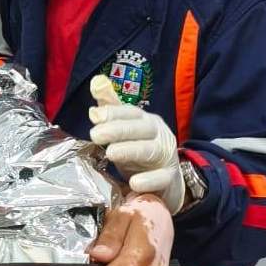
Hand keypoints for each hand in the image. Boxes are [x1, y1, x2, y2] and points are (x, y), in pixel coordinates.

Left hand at [88, 75, 185, 213]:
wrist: (168, 181)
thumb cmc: (140, 150)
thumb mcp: (125, 128)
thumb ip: (111, 107)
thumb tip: (96, 82)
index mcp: (145, 121)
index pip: (130, 113)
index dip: (114, 113)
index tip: (95, 115)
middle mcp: (158, 135)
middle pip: (140, 128)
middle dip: (118, 130)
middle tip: (95, 134)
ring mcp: (166, 156)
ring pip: (150, 150)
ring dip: (131, 150)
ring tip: (111, 153)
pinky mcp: (170, 178)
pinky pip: (162, 178)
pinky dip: (150, 180)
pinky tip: (135, 183)